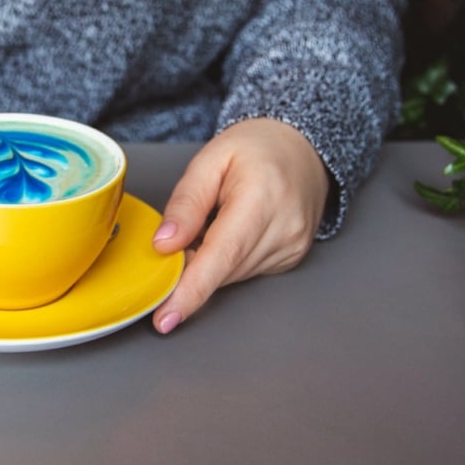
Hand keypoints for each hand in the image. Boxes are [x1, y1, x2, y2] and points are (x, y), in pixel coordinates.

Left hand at [151, 118, 329, 333]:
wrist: (301, 148)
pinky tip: (230, 232)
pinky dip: (226, 260)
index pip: (222, 255)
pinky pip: (243, 272)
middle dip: (190, 265)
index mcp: (261, 199)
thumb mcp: (210, 160)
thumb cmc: (256, 148)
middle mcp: (283, 229)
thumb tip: (163, 245)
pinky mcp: (291, 259)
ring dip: (209, 261)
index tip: (167, 316)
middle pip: (222, 270)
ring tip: (213, 220)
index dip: (191, 290)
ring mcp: (291, 248)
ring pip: (231, 275)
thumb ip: (186, 203)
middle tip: (179, 235)